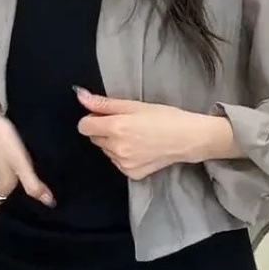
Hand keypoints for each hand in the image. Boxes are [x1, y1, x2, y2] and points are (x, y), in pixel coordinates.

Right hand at [0, 97, 55, 207]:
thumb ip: (33, 184)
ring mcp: (3, 168)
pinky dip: (29, 168)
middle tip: (61, 192)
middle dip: (37, 192)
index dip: (36, 206)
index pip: (21, 205)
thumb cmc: (2, 141)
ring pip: (22, 179)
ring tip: (56, 179)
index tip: (54, 207)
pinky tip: (41, 164)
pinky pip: (20, 167)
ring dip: (35, 179)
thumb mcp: (20, 164)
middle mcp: (3, 181)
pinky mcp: (5, 155)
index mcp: (6, 187)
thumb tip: (50, 204)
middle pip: (22, 193)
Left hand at [74, 86, 227, 179]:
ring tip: (136, 135)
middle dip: (103, 130)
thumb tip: (80, 95)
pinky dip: (123, 155)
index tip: (105, 115)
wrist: (188, 138)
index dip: (92, 118)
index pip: (84, 126)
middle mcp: (116, 149)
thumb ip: (104, 103)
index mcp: (115, 128)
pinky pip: (117, 162)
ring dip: (113, 142)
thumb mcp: (134, 104)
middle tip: (125, 123)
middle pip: (94, 138)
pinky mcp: (132, 174)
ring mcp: (124, 164)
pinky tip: (140, 148)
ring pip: (106, 150)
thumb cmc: (164, 116)